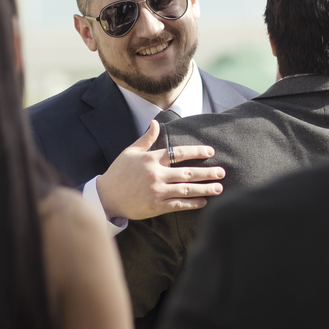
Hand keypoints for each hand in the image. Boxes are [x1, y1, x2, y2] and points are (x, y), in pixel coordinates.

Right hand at [96, 119, 224, 220]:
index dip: (197, 151)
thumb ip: (146, 138)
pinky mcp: (156, 206)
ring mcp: (157, 191)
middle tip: (222, 172)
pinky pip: (178, 205)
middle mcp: (156, 174)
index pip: (179, 153)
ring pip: (186, 189)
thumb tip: (156, 122)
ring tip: (219, 188)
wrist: (106, 197)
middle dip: (207, 172)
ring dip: (204, 188)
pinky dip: (192, 203)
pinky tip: (204, 201)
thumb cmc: (118, 173)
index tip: (210, 151)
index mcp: (151, 159)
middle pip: (187, 172)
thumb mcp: (130, 152)